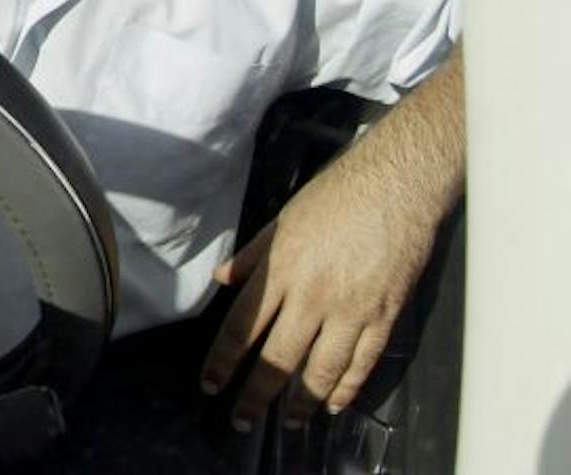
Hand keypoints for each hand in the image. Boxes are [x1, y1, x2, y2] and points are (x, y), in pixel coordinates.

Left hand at [198, 153, 438, 432]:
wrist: (397, 185)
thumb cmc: (338, 195)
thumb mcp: (282, 219)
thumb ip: (253, 255)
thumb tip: (223, 279)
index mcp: (281, 269)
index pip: (243, 326)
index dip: (224, 360)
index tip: (210, 384)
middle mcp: (312, 295)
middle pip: (277, 357)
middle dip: (256, 394)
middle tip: (242, 419)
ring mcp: (351, 309)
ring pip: (321, 370)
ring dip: (302, 402)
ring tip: (287, 421)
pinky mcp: (385, 315)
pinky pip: (362, 362)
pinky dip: (347, 387)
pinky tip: (335, 403)